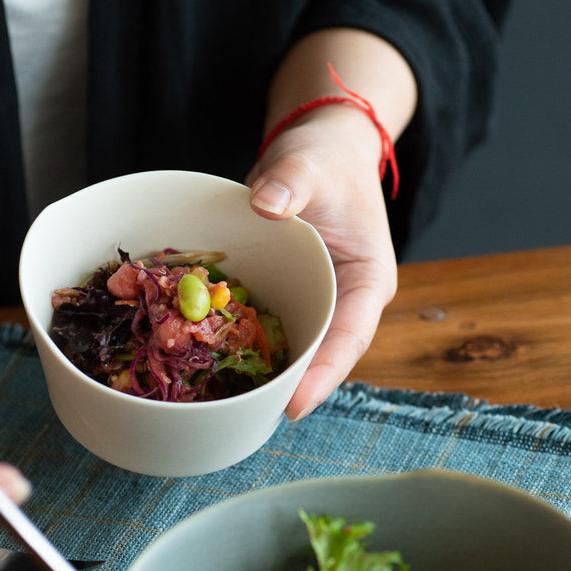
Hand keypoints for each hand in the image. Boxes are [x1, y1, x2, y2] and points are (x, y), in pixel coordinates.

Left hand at [246, 105, 397, 419]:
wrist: (316, 150)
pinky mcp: (285, 298)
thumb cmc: (325, 158)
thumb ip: (292, 184)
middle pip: (320, 356)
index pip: (350, 337)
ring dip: (261, 374)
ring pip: (291, 349)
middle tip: (250, 419)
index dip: (324, 374)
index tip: (295, 406)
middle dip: (288, 389)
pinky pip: (262, 329)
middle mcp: (344, 302)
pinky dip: (236, 344)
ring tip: (224, 406)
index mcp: (368, 281)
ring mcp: (314, 303)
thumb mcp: (312, 164)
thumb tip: (266, 204)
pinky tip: (202, 364)